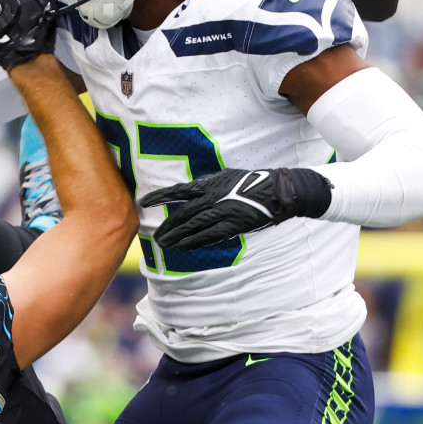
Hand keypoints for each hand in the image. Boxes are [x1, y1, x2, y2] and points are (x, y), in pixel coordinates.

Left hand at [140, 168, 332, 248]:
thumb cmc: (251, 183)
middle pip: (184, 212)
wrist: (278, 191)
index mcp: (210, 184)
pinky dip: (196, 240)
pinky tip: (183, 246)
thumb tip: (190, 191)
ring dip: (177, 235)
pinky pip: (211, 234)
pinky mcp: (235, 224)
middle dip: (168, 224)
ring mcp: (224, 210)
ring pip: (194, 225)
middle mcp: (213, 196)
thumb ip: (208, 185)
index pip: (179, 190)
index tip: (144, 202)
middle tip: (155, 235)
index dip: (160, 196)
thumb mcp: (226, 177)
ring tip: (163, 243)